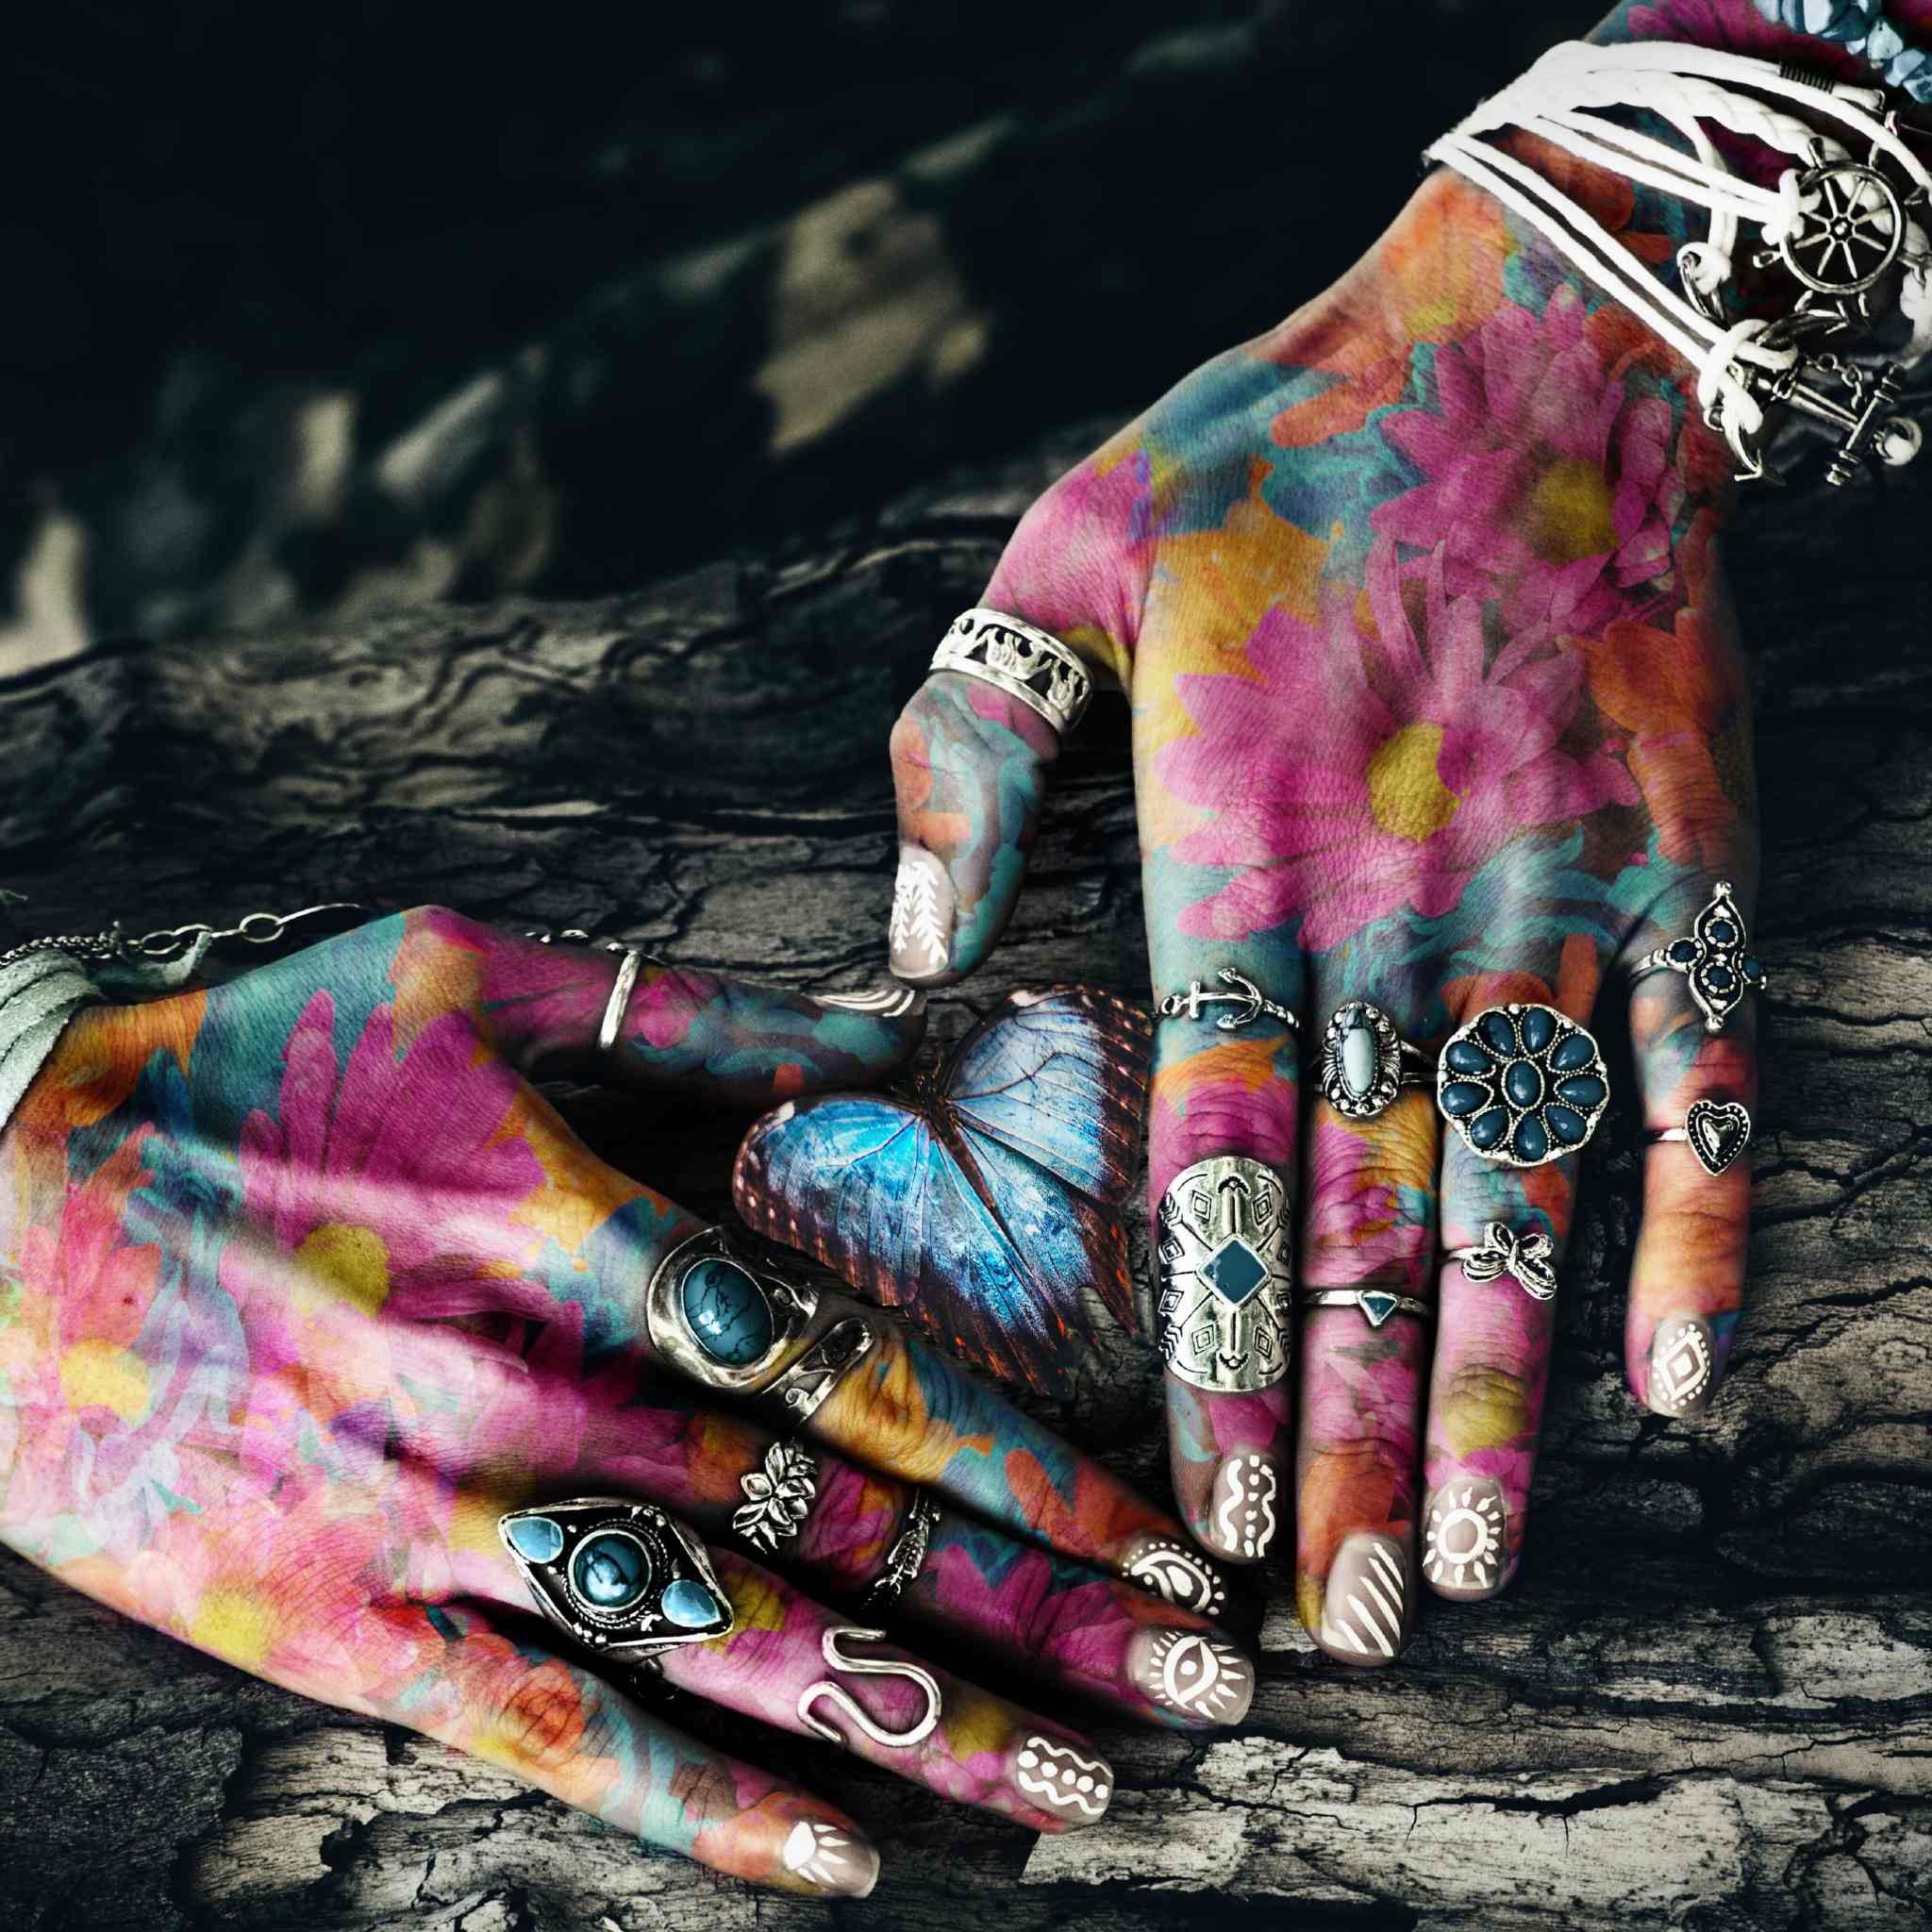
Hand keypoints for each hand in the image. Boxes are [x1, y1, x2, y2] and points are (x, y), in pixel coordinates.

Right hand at [0, 908, 1254, 1897]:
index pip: (853, 1369)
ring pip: (725, 1647)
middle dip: (1035, 1614)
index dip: (1026, 1464)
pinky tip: (832, 1862)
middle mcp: (532, 1387)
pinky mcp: (340, 1626)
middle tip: (1199, 1693)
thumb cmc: (244, 1058)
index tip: (1160, 1536)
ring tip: (1082, 1792)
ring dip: (917, 1726)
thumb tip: (887, 1025)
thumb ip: (692, 1013)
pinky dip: (695, 1810)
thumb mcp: (468, 973)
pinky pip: (546, 1738)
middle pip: (834, 1523)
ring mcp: (437, 1522)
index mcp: (577, 1227)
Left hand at [885, 155, 1756, 1659]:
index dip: (1215, 1336)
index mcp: (1235, 845)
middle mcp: (1400, 897)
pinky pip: (1705, 1066)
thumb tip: (912, 953)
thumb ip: (966, 755)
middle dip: (1346, 1431)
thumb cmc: (1275, 445)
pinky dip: (1697, 1222)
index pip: (1216, 1148)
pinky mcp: (1685, 852)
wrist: (1532, 322)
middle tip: (1324, 1621)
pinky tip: (1670, 1377)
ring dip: (1499, 1384)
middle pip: (1367, 1213)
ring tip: (1470, 1561)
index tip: (1204, 1498)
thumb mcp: (1060, 558)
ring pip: (1528, 1182)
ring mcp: (1559, 884)